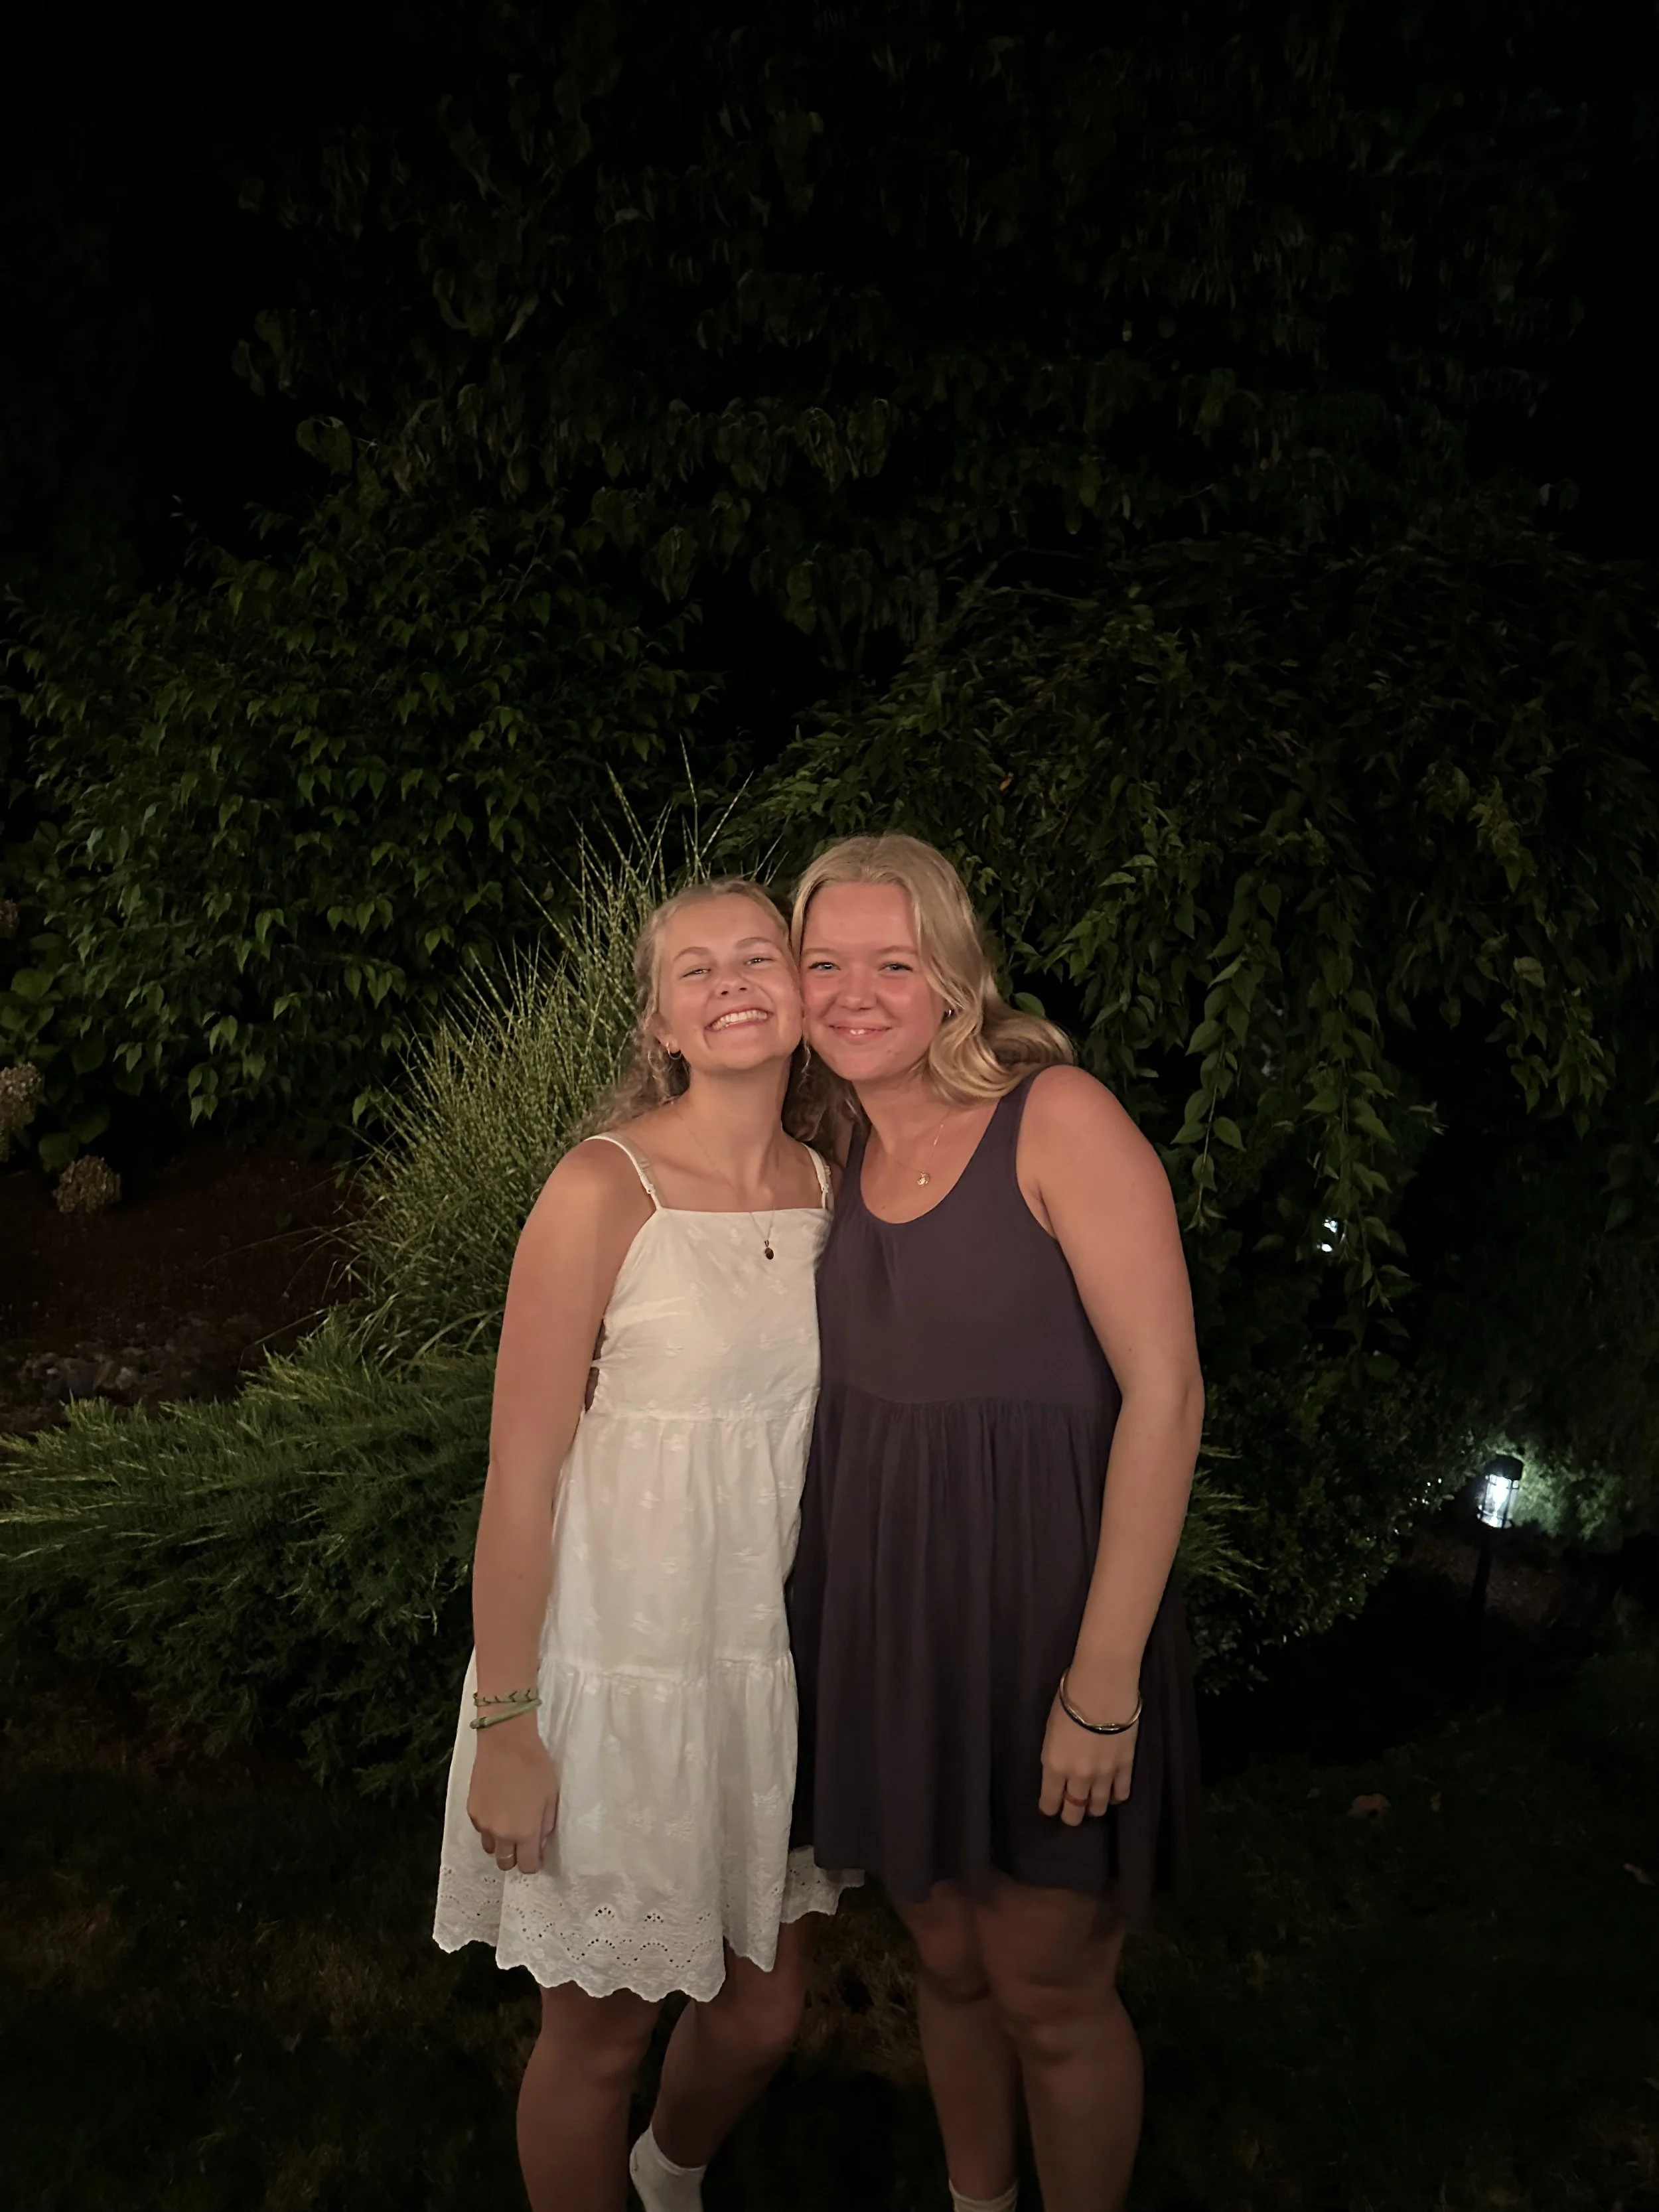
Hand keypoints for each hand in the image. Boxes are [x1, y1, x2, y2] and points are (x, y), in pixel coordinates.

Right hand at [467, 1717, 559, 1874]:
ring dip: (501, 1843)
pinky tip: (497, 1807)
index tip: (536, 1854)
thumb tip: (538, 1842)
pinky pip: (481, 1829)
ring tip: (509, 1822)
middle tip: (523, 1840)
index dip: (533, 1863)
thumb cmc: (535, 1766)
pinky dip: (489, 1826)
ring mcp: (483, 1823)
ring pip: (491, 1848)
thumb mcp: (551, 1796)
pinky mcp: (471, 1811)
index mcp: (524, 1832)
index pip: (527, 1866)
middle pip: (505, 1863)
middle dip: (515, 1857)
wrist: (506, 1741)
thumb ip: (546, 1825)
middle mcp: (501, 1834)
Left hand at [1038, 1674, 1139, 1825]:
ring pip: (1099, 1807)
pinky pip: (1122, 1793)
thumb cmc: (1069, 1698)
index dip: (1049, 1807)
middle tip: (1072, 1810)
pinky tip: (1113, 1794)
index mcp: (1055, 1766)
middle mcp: (1078, 1777)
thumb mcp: (1051, 1730)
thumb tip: (1062, 1767)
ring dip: (1094, 1808)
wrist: (1102, 1685)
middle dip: (1071, 1815)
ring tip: (1093, 1804)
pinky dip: (1116, 1797)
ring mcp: (1104, 1774)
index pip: (1050, 1801)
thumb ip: (1056, 1755)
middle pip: (1074, 1811)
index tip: (1050, 1806)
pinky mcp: (1125, 1766)